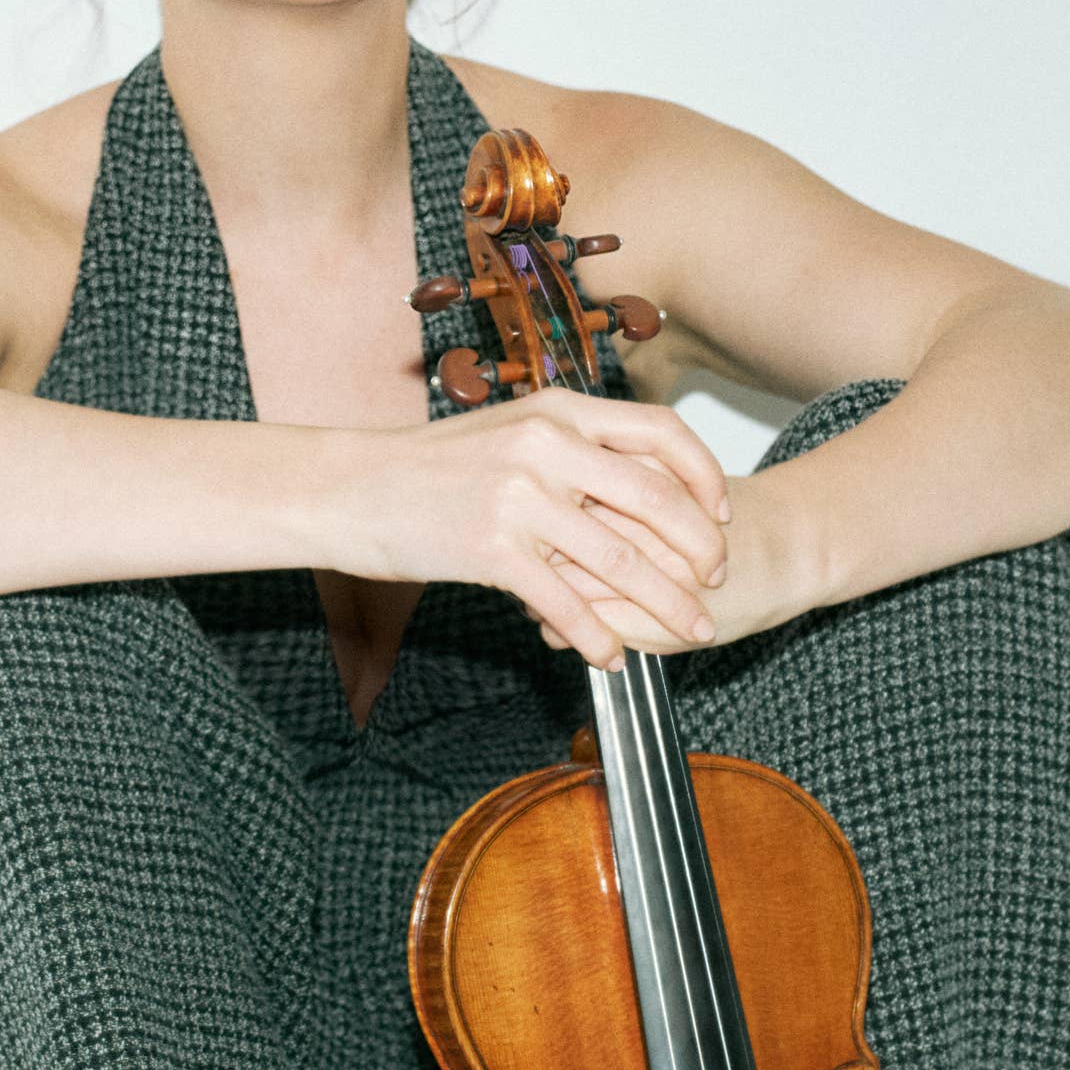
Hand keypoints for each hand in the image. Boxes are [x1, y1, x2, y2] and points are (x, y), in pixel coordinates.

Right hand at [328, 393, 730, 667]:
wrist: (347, 489)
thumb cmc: (424, 468)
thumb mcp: (505, 433)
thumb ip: (565, 446)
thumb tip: (626, 475)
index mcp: (557, 411)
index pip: (659, 433)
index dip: (703, 475)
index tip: (722, 513)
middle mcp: (547, 445)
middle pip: (657, 499)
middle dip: (701, 548)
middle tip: (718, 582)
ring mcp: (520, 496)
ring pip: (621, 559)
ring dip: (666, 603)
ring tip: (692, 632)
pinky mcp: (491, 548)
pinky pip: (565, 600)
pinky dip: (597, 635)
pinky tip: (612, 658)